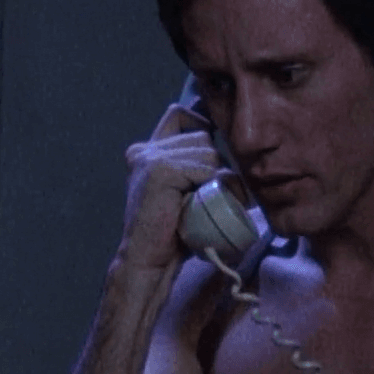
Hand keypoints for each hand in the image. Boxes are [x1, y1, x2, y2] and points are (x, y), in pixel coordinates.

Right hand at [117, 101, 225, 272]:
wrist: (148, 259)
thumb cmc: (173, 232)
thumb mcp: (183, 191)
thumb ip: (193, 167)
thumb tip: (229, 147)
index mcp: (145, 151)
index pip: (180, 113)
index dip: (202, 125)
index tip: (211, 157)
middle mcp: (144, 149)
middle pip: (201, 135)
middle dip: (215, 163)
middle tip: (213, 193)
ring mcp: (149, 157)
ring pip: (207, 151)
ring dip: (217, 176)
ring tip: (208, 201)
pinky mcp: (159, 170)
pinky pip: (203, 167)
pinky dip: (211, 185)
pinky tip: (202, 203)